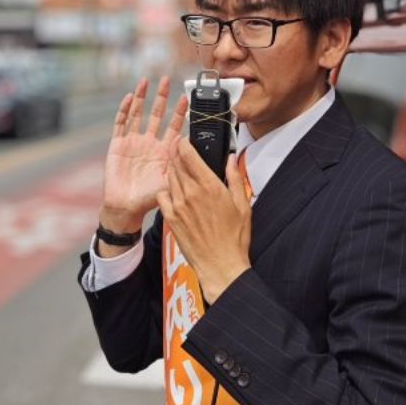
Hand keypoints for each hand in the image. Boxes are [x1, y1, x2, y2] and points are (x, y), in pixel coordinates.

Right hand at [101, 77, 187, 233]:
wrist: (126, 207)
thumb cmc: (149, 199)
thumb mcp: (171, 183)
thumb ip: (181, 168)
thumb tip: (192, 151)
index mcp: (164, 151)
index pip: (174, 126)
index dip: (180, 112)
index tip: (186, 98)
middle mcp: (149, 143)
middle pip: (156, 114)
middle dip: (161, 97)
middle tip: (166, 79)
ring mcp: (132, 142)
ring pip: (138, 114)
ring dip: (142, 97)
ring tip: (146, 81)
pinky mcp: (118, 145)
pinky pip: (121, 124)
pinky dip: (125, 110)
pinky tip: (130, 97)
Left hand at [158, 140, 251, 303]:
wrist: (220, 265)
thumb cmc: (235, 237)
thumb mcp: (243, 205)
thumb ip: (235, 178)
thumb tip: (231, 158)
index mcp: (210, 186)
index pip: (188, 155)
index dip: (183, 143)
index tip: (184, 139)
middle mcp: (191, 193)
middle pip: (176, 163)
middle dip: (176, 153)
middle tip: (178, 148)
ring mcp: (178, 206)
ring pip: (169, 178)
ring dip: (172, 170)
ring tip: (178, 168)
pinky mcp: (171, 219)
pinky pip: (162, 196)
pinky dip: (166, 189)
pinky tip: (173, 191)